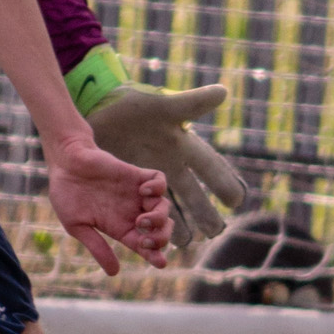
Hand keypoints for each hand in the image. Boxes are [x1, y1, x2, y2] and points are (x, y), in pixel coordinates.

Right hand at [46, 138, 173, 277]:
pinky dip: (158, 187)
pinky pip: (159, 181)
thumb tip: (114, 273)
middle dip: (161, 237)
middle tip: (146, 239)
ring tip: (142, 220)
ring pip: (163, 207)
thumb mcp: (77, 226)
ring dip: (160, 217)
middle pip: (160, 228)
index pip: (144, 245)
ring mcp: (136, 193)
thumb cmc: (66, 195)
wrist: (63, 163)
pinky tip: (144, 191)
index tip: (160, 262)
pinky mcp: (135, 175)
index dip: (155, 254)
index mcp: (119, 228)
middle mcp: (132, 212)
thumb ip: (96, 247)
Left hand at [85, 82, 247, 251]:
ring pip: (171, 206)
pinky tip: (157, 241)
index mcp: (182, 146)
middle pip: (193, 194)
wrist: (97, 108)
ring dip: (178, 224)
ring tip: (187, 242)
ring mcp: (150, 179)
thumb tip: (223, 92)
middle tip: (215, 231)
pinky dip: (153, 226)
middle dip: (204, 213)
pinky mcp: (131, 188)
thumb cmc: (133, 104)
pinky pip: (146, 211)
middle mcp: (171, 166)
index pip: (209, 167)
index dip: (223, 182)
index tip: (236, 200)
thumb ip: (192, 102)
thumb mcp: (163, 105)